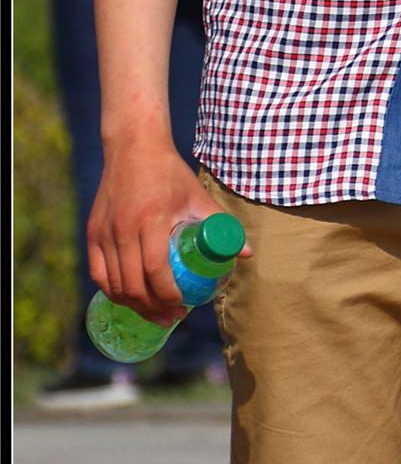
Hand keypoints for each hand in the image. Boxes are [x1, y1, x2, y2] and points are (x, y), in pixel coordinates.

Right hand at [88, 134, 249, 323]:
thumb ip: (221, 224)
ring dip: (134, 304)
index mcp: (151, 220)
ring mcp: (104, 231)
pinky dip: (112, 290)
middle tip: (172, 316)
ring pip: (113, 283)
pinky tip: (129, 298)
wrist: (133, 147)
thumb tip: (246, 253)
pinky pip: (98, 272)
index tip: (184, 306)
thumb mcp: (198, 197)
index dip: (168, 295)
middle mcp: (123, 228)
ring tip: (154, 312)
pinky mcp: (92, 231)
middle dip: (154, 308)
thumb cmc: (170, 174)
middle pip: (133, 284)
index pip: (155, 271)